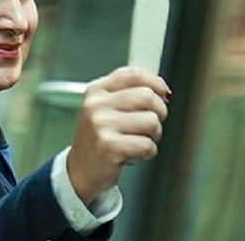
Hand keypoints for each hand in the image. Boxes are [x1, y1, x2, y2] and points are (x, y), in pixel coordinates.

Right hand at [67, 66, 170, 204]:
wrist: (80, 171)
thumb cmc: (99, 138)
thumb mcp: (106, 109)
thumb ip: (129, 94)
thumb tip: (163, 91)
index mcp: (96, 91)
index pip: (133, 74)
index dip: (156, 82)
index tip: (164, 95)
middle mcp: (96, 105)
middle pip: (148, 96)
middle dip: (158, 113)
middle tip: (149, 126)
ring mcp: (101, 125)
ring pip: (152, 122)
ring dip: (152, 137)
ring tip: (135, 141)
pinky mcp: (109, 147)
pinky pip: (148, 145)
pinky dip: (147, 153)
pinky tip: (132, 154)